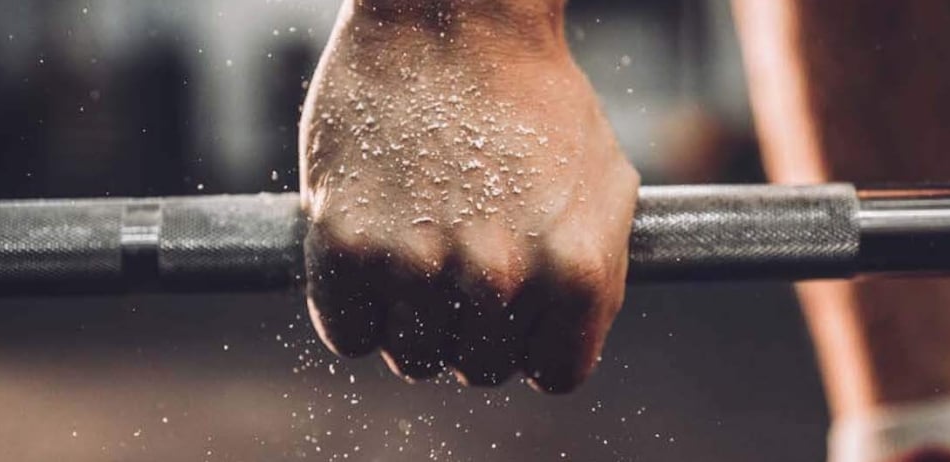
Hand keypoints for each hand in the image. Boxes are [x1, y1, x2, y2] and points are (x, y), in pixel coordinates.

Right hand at [298, 2, 638, 392]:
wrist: (450, 14)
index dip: (535, 340)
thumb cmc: (531, 91)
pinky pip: (349, 333)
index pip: (555, 373)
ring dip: (414, 323)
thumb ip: (596, 273)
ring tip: (419, 249)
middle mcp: (500, 279)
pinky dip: (357, 309)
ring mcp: (418, 265)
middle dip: (474, 329)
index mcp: (574, 270)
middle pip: (480, 368)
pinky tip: (374, 255)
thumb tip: (564, 340)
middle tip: (461, 261)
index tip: (518, 308)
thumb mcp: (604, 181)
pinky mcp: (346, 243)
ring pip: (413, 359)